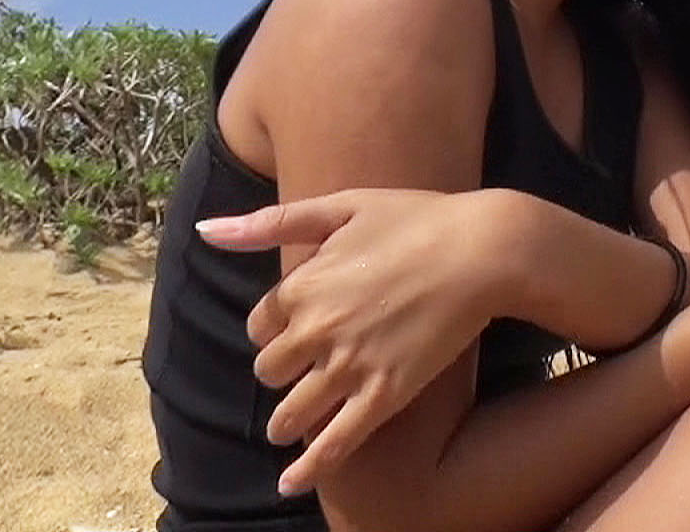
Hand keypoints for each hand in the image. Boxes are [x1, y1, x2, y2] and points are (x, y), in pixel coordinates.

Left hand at [197, 187, 522, 494]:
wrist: (483, 249)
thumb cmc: (418, 219)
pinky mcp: (386, 393)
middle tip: (301, 371)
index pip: (259, 325)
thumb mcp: (343, 206)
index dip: (274, 328)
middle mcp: (316, 330)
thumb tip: (206, 231)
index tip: (293, 329)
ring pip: (293, 411)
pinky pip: (336, 441)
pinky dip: (310, 467)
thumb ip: (272, 222)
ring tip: (287, 427)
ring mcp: (350, 365)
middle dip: (282, 371)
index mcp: (302, 285)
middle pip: (271, 370)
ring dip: (285, 422)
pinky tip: (291, 482)